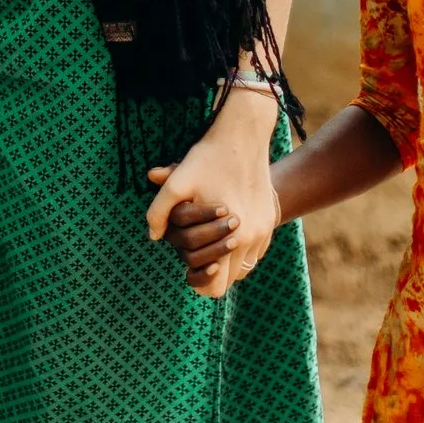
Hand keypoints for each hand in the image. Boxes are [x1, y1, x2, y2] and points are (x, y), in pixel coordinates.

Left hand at [145, 102, 279, 298]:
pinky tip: (223, 230)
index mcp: (233, 236)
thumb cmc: (208, 158)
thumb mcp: (178, 181)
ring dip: (225, 260)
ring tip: (207, 240)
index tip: (187, 268)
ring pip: (243, 267)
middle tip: (194, 252)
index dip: (199, 282)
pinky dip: (239, 248)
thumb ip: (160, 210)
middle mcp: (253, 239)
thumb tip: (153, 236)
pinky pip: (254, 251)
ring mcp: (265, 231)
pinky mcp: (270, 221)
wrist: (244, 135)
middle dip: (210, 270)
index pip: (217, 287)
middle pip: (230, 280)